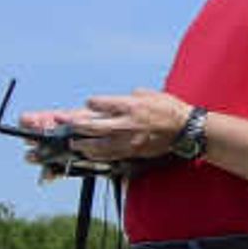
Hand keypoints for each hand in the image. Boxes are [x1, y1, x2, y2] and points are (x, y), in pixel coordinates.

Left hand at [16, 91, 193, 166]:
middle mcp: (126, 123)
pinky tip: (87, 153)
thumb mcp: (149, 94)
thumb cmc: (169, 108)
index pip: (101, 105)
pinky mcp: (132, 151)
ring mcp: (128, 139)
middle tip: (61, 123)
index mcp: (130, 105)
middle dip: (74, 124)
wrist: (186, 129)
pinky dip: (95, 153)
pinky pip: (109, 154)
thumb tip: (119, 99)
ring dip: (82, 143)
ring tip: (72, 142)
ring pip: (98, 144)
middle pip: (94, 125)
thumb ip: (130, 96)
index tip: (86, 104)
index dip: (91, 104)